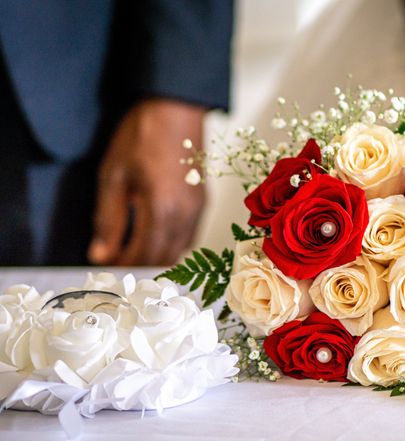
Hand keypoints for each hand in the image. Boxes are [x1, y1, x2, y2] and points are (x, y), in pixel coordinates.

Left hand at [88, 99, 205, 265]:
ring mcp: (198, 210)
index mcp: (161, 210)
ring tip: (132, 248)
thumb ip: (108, 220)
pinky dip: (171, 244)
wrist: (176, 109)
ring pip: (179, 251)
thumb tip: (101, 253)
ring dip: (156, 256)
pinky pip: (189, 237)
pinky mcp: (203, 203)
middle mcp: (185, 216)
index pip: (142, 256)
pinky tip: (154, 234)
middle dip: (139, 265)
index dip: (122, 266)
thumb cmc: (143, 136)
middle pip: (162, 259)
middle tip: (116, 259)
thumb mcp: (114, 177)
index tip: (105, 264)